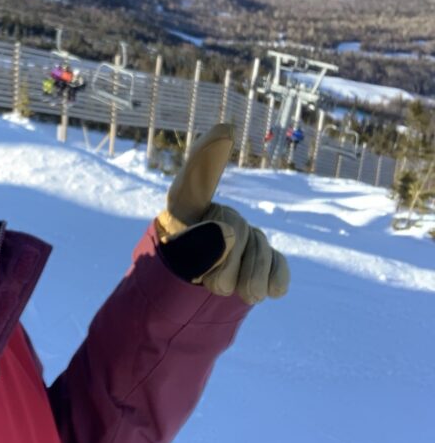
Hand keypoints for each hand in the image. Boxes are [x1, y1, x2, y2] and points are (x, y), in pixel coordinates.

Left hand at [155, 125, 288, 304]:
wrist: (179, 312)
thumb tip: (230, 232)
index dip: (209, 156)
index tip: (225, 130)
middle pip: (235, 227)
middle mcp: (216, 219)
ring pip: (259, 246)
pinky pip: (277, 263)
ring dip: (253, 276)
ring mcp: (241, 239)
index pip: (195, 182)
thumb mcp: (172, 265)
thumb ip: (197, 245)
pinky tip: (267, 291)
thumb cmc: (164, 283)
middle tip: (215, 287)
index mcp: (184, 213)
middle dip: (229, 262)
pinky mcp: (260, 262)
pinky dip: (274, 278)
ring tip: (240, 295)